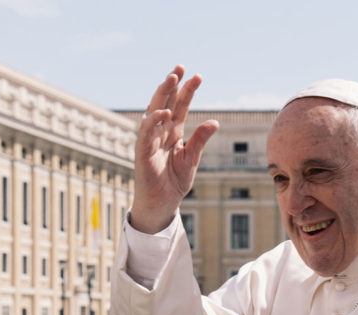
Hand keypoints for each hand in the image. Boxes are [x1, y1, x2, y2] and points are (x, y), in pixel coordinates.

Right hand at [131, 65, 218, 232]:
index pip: (180, 106)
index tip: (197, 76)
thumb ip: (200, 140)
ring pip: (154, 112)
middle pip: (166, 103)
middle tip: (181, 67)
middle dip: (172, 85)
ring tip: (172, 78)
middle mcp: (160, 132)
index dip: (187, 91)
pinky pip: (146, 134)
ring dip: (162, 95)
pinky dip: (154, 122)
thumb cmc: (174, 182)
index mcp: (173, 133)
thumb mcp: (192, 159)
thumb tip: (215, 121)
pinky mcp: (142, 153)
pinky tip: (164, 111)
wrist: (162, 204)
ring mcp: (150, 141)